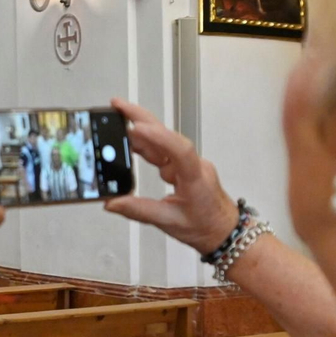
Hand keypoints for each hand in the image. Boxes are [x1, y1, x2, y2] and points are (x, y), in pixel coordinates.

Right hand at [103, 98, 239, 254]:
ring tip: (116, 118)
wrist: (224, 230)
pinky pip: (162, 150)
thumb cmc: (204, 226)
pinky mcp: (182, 166)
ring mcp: (187, 163)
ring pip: (162, 140)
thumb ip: (139, 210)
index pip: (179, 150)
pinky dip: (145, 143)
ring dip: (140, 128)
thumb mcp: (169, 222)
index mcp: (194, 178)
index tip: (135, 128)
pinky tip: (130, 140)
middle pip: (167, 135)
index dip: (157, 137)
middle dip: (141, 118)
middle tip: (117, 105)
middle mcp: (192, 164)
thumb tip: (111, 202)